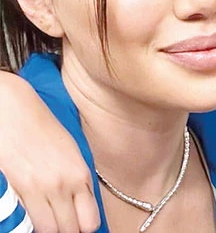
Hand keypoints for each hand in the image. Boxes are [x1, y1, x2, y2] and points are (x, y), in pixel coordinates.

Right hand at [0, 71, 99, 232]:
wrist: (12, 108)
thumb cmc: (42, 125)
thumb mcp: (70, 152)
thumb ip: (78, 180)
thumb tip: (81, 205)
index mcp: (80, 174)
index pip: (90, 222)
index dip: (85, 226)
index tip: (80, 224)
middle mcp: (61, 185)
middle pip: (69, 230)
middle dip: (67, 229)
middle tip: (63, 222)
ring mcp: (36, 188)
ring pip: (47, 229)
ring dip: (48, 228)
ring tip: (47, 218)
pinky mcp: (13, 188)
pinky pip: (25, 218)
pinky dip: (28, 221)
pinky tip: (29, 212)